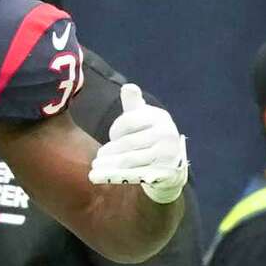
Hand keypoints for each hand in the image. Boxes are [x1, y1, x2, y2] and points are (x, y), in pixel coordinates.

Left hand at [88, 84, 187, 202]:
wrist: (171, 162)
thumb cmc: (150, 135)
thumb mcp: (144, 117)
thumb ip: (134, 103)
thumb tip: (128, 88)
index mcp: (160, 117)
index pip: (128, 121)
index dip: (115, 130)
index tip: (111, 136)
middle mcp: (166, 134)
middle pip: (127, 143)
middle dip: (109, 151)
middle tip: (97, 158)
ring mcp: (166, 154)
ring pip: (128, 160)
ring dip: (108, 165)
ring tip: (95, 168)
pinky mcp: (162, 173)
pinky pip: (133, 175)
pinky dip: (113, 176)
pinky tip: (98, 177)